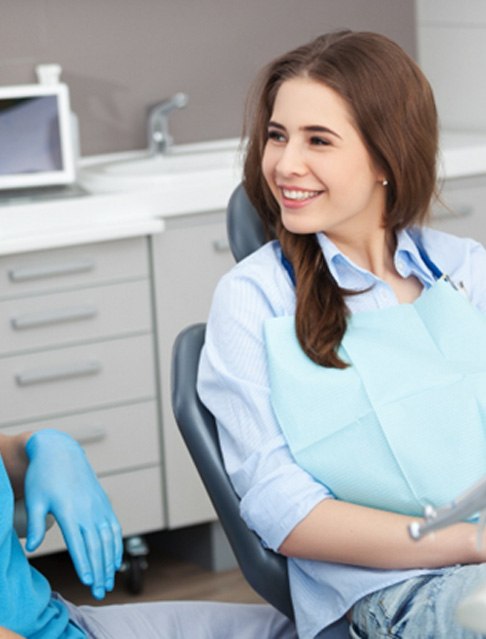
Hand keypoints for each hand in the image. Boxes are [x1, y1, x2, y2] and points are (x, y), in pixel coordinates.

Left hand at [24, 429, 122, 598]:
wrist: (61, 452)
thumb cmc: (44, 476)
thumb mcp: (35, 499)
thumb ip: (37, 524)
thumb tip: (32, 548)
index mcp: (69, 511)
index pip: (79, 543)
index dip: (84, 563)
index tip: (87, 581)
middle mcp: (88, 510)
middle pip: (97, 546)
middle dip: (99, 571)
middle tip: (99, 592)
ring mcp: (98, 507)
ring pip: (108, 539)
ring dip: (110, 562)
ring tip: (108, 582)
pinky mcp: (104, 504)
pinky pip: (114, 528)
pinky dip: (116, 546)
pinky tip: (115, 560)